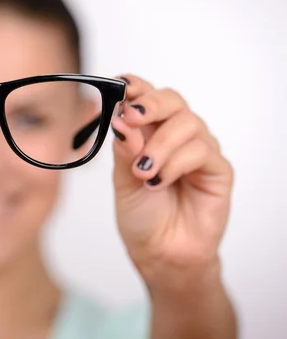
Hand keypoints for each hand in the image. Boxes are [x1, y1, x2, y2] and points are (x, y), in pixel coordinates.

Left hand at [111, 74, 233, 289]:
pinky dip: (176, 163)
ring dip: (160, 145)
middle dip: (151, 105)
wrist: (159, 252)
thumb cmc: (141, 215)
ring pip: (187, 124)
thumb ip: (125, 149)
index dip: (136, 87)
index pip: (146, 98)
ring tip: (143, 172)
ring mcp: (198, 151)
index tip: (121, 86)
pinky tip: (159, 181)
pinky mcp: (217, 169)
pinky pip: (201, 151)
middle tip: (133, 118)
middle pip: (171, 101)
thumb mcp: (122, 180)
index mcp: (149, 133)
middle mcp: (175, 137)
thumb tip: (120, 117)